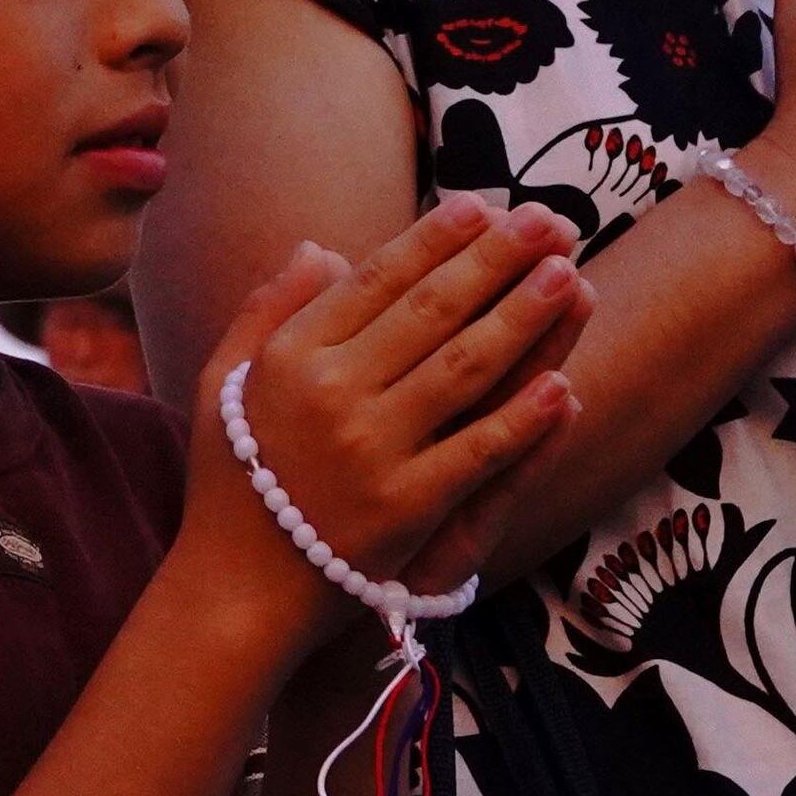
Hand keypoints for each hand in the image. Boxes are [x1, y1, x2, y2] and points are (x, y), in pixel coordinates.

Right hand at [178, 201, 588, 655]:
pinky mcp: (406, 508)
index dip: (436, 238)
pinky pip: (477, 453)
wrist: (235, 590)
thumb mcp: (223, 382)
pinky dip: (521, 419)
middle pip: (432, 310)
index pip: (377, 279)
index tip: (483, 205)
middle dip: (498, 259)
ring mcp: (371, 451)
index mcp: (291, 356)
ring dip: (524, 319)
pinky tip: (561, 385)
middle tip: (551, 221)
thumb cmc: (233, 481)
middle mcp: (331, 394)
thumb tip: (323, 247)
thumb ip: (268, 309)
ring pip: (463, 369)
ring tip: (571, 278)